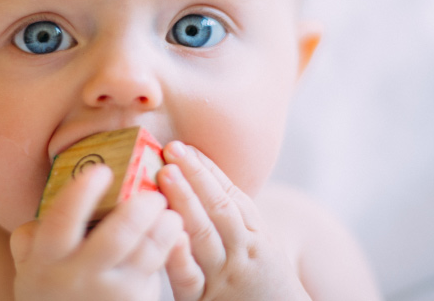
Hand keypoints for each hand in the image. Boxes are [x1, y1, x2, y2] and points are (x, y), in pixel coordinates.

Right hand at [10, 164, 184, 300]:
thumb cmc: (49, 290)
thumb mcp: (29, 265)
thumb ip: (32, 234)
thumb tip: (50, 197)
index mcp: (47, 259)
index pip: (62, 220)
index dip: (83, 193)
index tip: (101, 171)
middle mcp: (78, 277)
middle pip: (116, 238)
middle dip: (139, 209)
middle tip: (152, 193)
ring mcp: (110, 294)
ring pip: (146, 255)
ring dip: (164, 229)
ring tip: (171, 212)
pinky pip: (157, 272)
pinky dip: (169, 249)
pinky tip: (173, 234)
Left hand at [158, 141, 309, 300]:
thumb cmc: (268, 291)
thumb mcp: (262, 253)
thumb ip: (238, 224)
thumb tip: (206, 188)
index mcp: (257, 238)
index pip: (232, 197)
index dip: (207, 170)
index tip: (186, 147)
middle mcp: (243, 253)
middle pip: (219, 208)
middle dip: (195, 176)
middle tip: (173, 148)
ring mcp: (225, 278)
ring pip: (205, 234)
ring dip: (184, 201)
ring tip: (165, 173)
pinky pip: (191, 278)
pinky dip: (181, 256)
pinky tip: (170, 234)